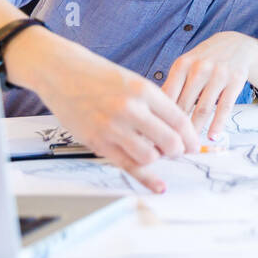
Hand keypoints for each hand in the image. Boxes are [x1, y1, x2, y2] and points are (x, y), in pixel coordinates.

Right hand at [7, 27, 199, 193]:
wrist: (62, 72)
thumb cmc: (100, 76)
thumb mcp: (135, 81)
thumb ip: (155, 105)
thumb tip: (177, 130)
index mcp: (144, 91)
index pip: (179, 120)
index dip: (191, 137)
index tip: (195, 145)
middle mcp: (130, 109)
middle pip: (169, 141)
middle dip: (178, 150)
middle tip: (178, 151)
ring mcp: (112, 127)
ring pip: (150, 156)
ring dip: (159, 159)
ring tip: (157, 153)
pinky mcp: (97, 142)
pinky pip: (127, 165)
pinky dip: (146, 177)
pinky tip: (158, 184)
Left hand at [159, 31, 257, 139]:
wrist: (236, 44)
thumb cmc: (205, 59)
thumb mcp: (186, 65)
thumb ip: (173, 85)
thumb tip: (154, 114)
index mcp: (182, 65)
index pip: (167, 96)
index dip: (159, 117)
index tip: (155, 134)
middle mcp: (199, 68)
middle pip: (183, 105)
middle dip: (176, 128)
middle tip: (170, 146)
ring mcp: (218, 74)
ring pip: (203, 108)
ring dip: (195, 129)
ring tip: (189, 146)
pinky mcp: (235, 81)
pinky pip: (224, 106)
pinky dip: (218, 123)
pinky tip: (212, 136)